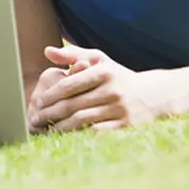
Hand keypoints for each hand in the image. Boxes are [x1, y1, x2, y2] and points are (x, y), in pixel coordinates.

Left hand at [28, 45, 160, 132]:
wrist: (153, 95)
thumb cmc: (118, 76)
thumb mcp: (99, 59)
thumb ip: (72, 55)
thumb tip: (46, 51)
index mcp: (104, 72)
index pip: (69, 85)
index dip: (51, 95)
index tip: (38, 102)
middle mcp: (112, 90)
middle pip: (73, 104)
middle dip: (50, 113)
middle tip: (35, 119)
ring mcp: (119, 109)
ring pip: (81, 120)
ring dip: (60, 127)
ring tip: (47, 129)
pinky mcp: (125, 126)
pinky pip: (96, 132)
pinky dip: (79, 134)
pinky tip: (67, 136)